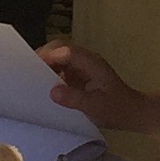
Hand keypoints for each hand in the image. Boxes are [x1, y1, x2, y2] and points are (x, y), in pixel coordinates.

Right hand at [39, 41, 159, 135]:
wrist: (132, 112)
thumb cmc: (117, 109)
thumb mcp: (95, 107)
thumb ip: (74, 99)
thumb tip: (52, 92)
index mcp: (91, 63)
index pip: (66, 52)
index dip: (48, 56)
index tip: (31, 67)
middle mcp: (86, 60)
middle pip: (60, 48)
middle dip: (43, 56)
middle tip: (27, 71)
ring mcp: (82, 66)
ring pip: (59, 56)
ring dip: (46, 64)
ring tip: (31, 78)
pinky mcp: (79, 74)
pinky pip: (62, 67)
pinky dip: (51, 72)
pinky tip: (44, 85)